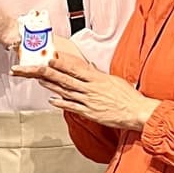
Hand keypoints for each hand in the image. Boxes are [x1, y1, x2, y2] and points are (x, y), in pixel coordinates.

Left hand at [40, 45, 157, 130]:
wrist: (137, 112)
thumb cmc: (128, 96)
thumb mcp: (113, 80)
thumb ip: (98, 74)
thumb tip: (89, 67)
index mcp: (97, 79)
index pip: (75, 69)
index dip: (61, 64)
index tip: (50, 59)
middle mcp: (91, 89)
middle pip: (66, 79)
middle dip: (49, 73)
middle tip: (36, 69)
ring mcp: (89, 101)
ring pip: (66, 92)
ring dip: (51, 86)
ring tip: (39, 81)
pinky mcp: (90, 113)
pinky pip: (72, 107)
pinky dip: (61, 103)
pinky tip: (52, 100)